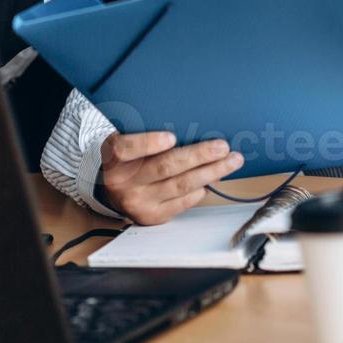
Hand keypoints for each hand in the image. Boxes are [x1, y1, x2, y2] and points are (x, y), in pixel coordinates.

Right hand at [98, 131, 242, 224]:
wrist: (111, 191)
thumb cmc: (127, 160)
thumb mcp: (126, 141)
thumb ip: (146, 133)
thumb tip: (190, 126)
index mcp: (114, 157)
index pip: (128, 148)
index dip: (150, 143)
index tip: (171, 137)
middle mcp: (123, 182)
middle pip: (165, 167)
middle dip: (199, 155)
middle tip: (222, 146)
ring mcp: (139, 202)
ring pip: (181, 185)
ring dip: (211, 172)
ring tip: (231, 161)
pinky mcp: (153, 216)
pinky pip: (183, 201)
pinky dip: (201, 189)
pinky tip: (213, 178)